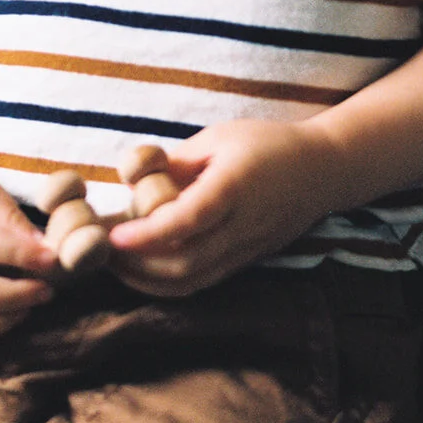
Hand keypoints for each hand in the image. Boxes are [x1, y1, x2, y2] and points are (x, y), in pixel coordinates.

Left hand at [105, 119, 343, 295]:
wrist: (323, 171)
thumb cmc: (266, 144)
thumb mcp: (218, 138)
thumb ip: (176, 162)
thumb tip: (131, 181)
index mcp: (234, 188)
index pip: (189, 220)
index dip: (148, 233)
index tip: (113, 236)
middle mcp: (242, 226)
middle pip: (186, 263)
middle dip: (137, 266)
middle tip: (98, 253)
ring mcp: (246, 250)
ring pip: (193, 281)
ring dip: (147, 281)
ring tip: (113, 266)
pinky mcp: (245, 262)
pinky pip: (203, 282)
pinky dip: (168, 283)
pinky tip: (141, 271)